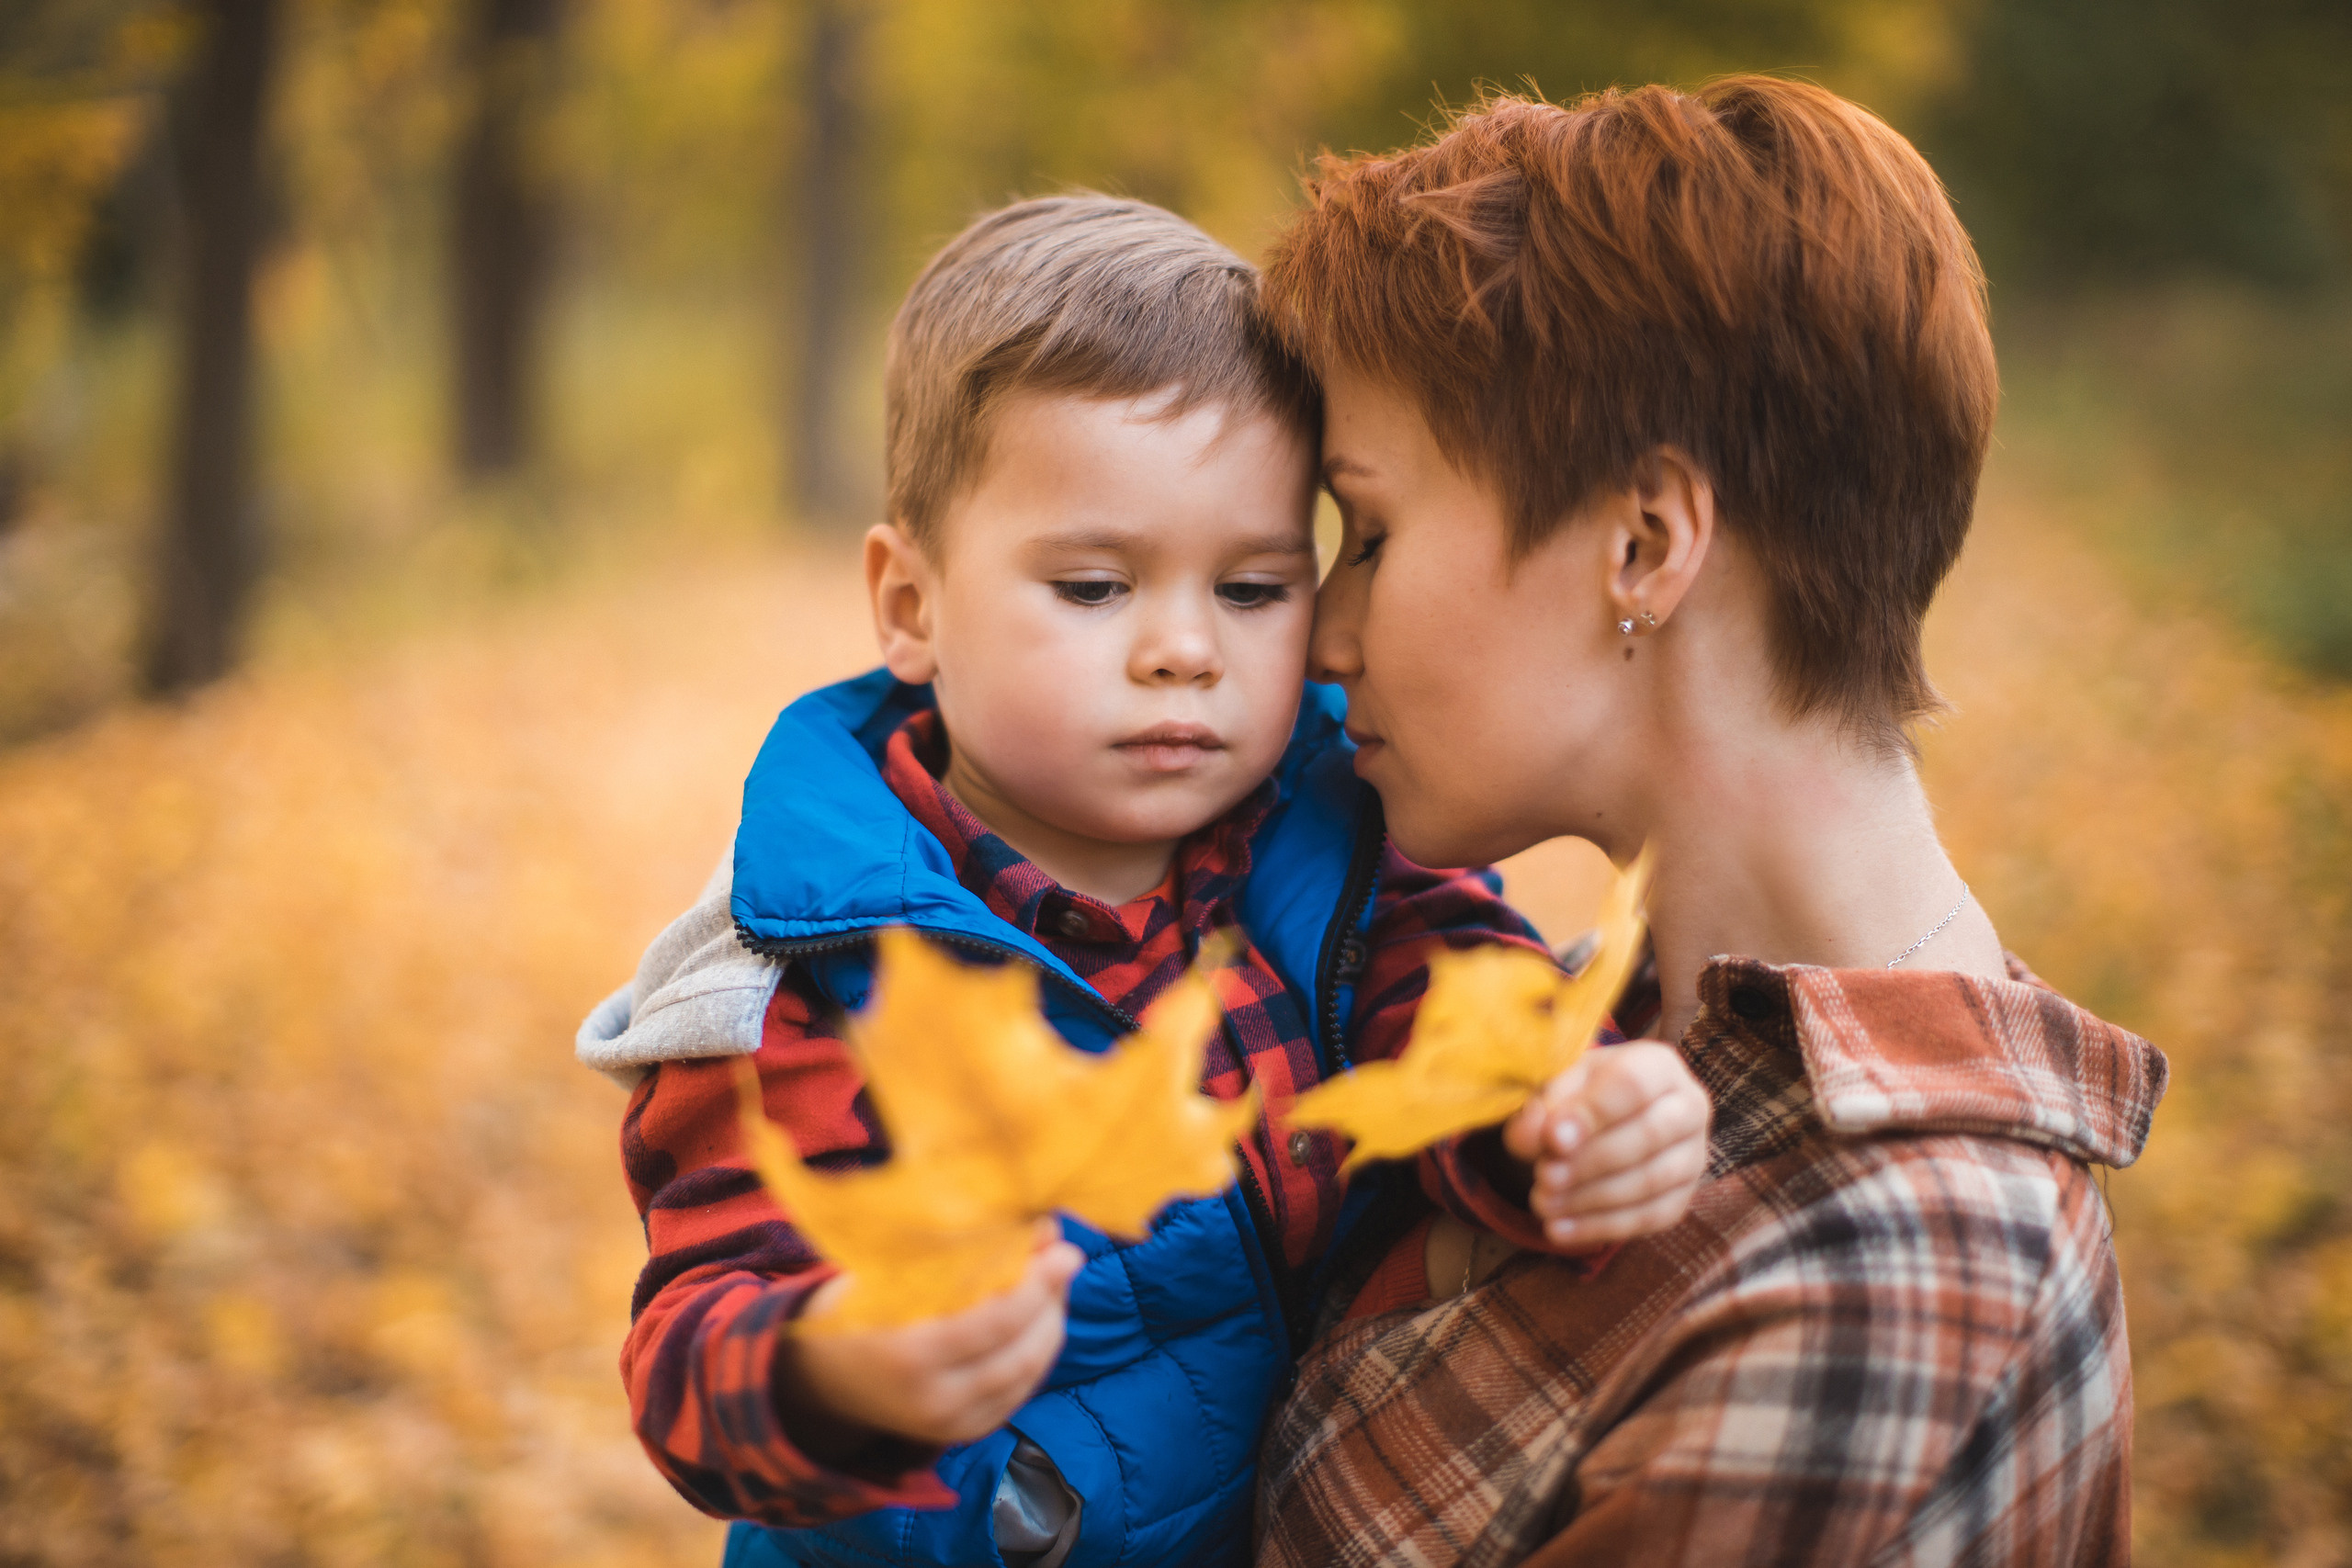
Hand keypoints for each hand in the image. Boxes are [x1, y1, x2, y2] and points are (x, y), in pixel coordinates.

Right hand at [778, 1237, 1084, 1448]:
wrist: (821, 1377)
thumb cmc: (858, 1304)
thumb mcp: (894, 1269)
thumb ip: (965, 1249)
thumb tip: (1038, 1230)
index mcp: (908, 1352)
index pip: (995, 1321)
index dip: (1037, 1284)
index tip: (1064, 1248)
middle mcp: (932, 1398)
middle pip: (1019, 1351)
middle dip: (1051, 1300)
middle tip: (1064, 1257)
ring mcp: (949, 1424)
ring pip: (1028, 1373)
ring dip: (1051, 1323)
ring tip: (1053, 1283)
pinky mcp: (963, 1433)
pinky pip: (1019, 1391)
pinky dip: (1037, 1352)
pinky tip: (1038, 1318)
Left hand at [1502, 1042, 1708, 1248]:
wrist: (1603, 1120)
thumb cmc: (1581, 1095)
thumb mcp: (1558, 1087)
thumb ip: (1543, 1108)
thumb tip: (1529, 1139)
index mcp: (1658, 1065)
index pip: (1633, 1085)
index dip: (1592, 1113)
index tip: (1552, 1138)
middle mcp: (1690, 1107)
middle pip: (1649, 1135)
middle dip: (1591, 1161)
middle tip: (1543, 1176)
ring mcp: (1693, 1156)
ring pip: (1650, 1182)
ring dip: (1591, 1198)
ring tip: (1543, 1203)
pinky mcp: (1683, 1197)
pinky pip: (1649, 1218)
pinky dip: (1600, 1227)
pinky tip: (1559, 1229)